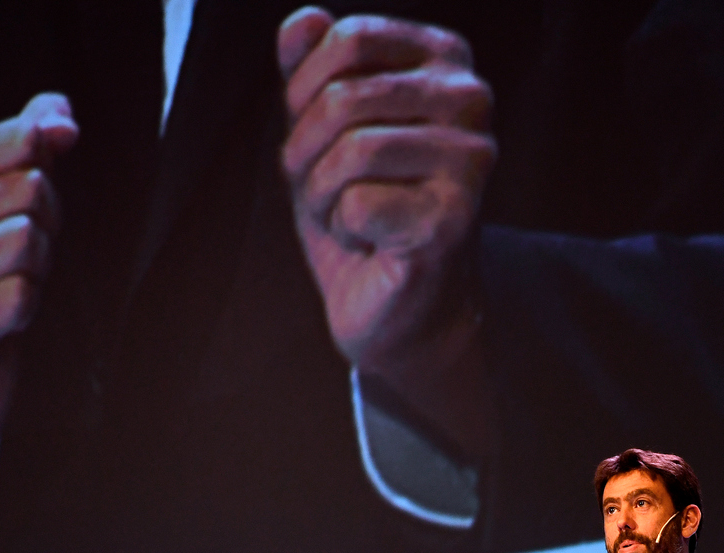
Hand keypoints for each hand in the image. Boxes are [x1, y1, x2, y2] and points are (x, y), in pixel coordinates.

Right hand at [0, 94, 77, 505]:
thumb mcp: (8, 210)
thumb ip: (32, 150)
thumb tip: (61, 112)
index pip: (15, 142)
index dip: (46, 176)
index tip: (31, 209)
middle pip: (27, 193)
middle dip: (47, 231)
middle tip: (20, 266)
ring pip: (23, 244)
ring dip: (38, 274)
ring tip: (10, 292)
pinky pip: (15, 299)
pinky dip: (27, 309)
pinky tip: (5, 322)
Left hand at [278, 7, 494, 377]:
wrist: (395, 302)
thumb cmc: (360, 211)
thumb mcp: (321, 133)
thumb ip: (310, 74)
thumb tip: (301, 20)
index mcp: (444, 62)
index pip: (349, 39)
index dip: (303, 92)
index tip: (312, 134)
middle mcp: (471, 100)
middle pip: (344, 97)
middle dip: (304, 152)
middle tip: (322, 189)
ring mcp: (471, 160)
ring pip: (350, 151)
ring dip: (319, 195)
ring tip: (343, 216)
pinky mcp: (454, 219)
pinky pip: (357, 203)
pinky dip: (341, 228)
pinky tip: (367, 241)